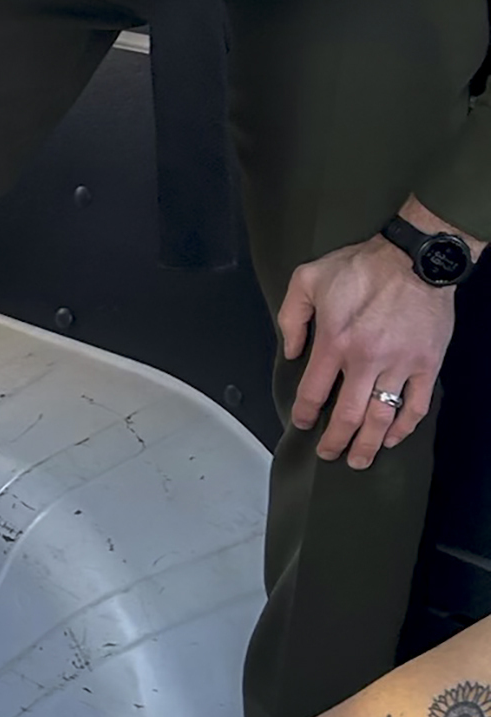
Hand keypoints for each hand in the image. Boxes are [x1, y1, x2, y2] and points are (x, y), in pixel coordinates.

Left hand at [278, 234, 454, 469]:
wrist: (416, 256)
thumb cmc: (361, 266)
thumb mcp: (308, 279)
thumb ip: (291, 317)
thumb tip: (289, 352)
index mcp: (334, 342)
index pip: (312, 393)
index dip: (304, 414)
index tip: (303, 423)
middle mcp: (366, 360)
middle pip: (346, 415)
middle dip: (335, 441)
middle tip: (329, 454)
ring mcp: (400, 363)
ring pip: (381, 416)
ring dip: (368, 443)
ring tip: (359, 460)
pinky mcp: (428, 362)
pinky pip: (417, 404)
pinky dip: (405, 426)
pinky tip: (393, 438)